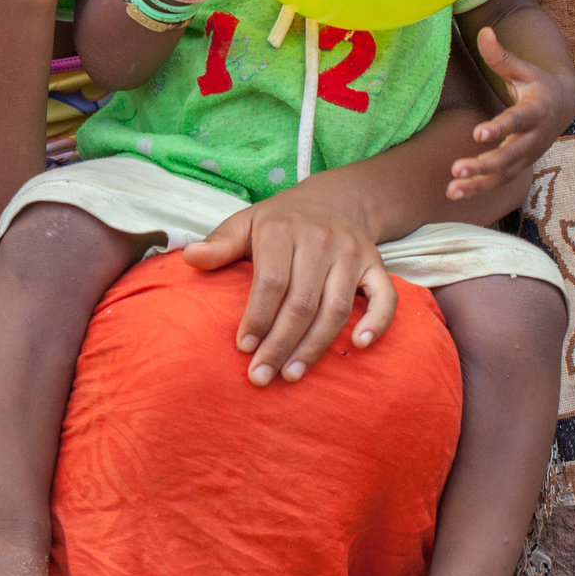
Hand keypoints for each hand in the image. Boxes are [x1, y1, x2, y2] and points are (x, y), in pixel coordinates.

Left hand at [182, 192, 395, 383]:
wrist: (335, 199)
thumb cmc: (281, 221)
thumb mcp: (246, 223)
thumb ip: (220, 243)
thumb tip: (190, 257)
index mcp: (283, 231)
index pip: (271, 282)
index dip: (257, 318)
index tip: (243, 348)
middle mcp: (321, 241)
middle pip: (302, 302)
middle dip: (280, 344)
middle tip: (262, 376)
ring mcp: (352, 254)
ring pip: (337, 308)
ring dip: (315, 346)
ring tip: (292, 375)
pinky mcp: (376, 265)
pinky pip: (385, 297)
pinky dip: (377, 322)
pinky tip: (359, 346)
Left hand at [448, 27, 560, 199]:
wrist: (562, 107)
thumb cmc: (536, 83)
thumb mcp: (522, 69)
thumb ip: (501, 55)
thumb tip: (483, 31)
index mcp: (536, 110)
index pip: (517, 120)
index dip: (499, 127)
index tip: (478, 133)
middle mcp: (534, 137)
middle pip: (510, 154)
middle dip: (484, 164)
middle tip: (456, 168)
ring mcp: (528, 155)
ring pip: (504, 174)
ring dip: (478, 184)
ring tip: (451, 190)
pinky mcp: (520, 166)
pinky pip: (500, 182)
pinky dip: (479, 188)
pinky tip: (454, 193)